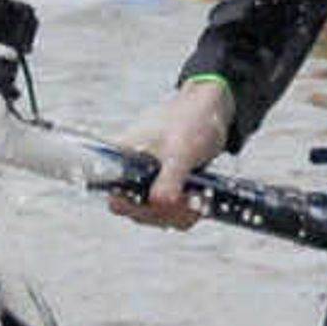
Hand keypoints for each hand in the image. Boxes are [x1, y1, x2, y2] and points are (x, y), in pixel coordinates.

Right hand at [109, 79, 233, 230]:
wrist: (211, 110)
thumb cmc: (190, 121)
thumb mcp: (181, 151)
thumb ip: (169, 178)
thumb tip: (158, 204)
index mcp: (122, 158)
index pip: (115, 195)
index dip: (133, 206)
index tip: (159, 205)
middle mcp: (130, 172)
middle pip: (137, 211)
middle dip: (165, 212)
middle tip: (189, 202)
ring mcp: (148, 181)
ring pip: (156, 215)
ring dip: (178, 215)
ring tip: (198, 200)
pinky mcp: (165, 186)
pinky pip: (170, 211)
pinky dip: (185, 212)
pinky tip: (200, 202)